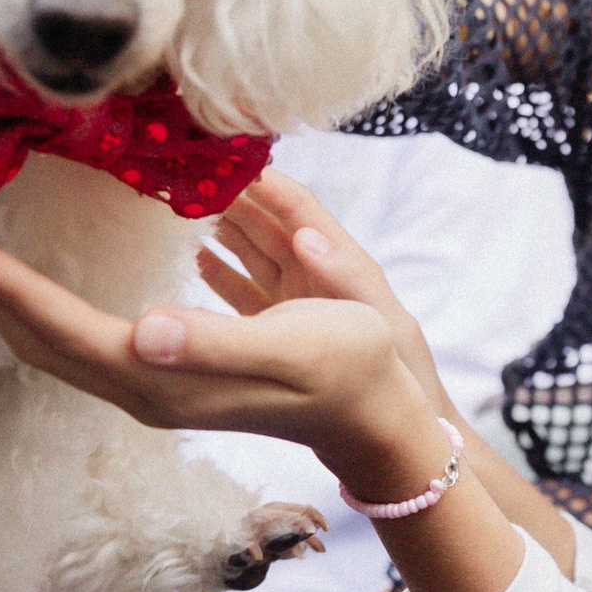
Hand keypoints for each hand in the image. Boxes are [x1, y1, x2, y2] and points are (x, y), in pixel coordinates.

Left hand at [0, 218, 447, 501]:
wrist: (379, 413)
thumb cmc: (346, 369)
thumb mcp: (296, 345)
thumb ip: (219, 340)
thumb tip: (147, 331)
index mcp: (164, 377)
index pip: (58, 329)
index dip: (0, 286)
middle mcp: (148, 380)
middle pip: (41, 338)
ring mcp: (159, 374)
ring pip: (62, 338)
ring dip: (15, 295)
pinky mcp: (178, 361)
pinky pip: (97, 328)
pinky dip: (61, 297)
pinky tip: (55, 266)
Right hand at [198, 171, 458, 424]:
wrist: (404, 432)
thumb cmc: (405, 376)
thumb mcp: (382, 324)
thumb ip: (348, 279)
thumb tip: (306, 235)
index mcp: (343, 266)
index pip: (300, 211)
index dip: (268, 183)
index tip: (228, 159)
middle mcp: (318, 276)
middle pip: (270, 225)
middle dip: (236, 196)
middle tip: (193, 174)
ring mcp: (298, 302)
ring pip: (254, 253)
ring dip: (225, 228)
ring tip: (186, 205)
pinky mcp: (281, 330)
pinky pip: (245, 291)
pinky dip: (221, 273)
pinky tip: (197, 258)